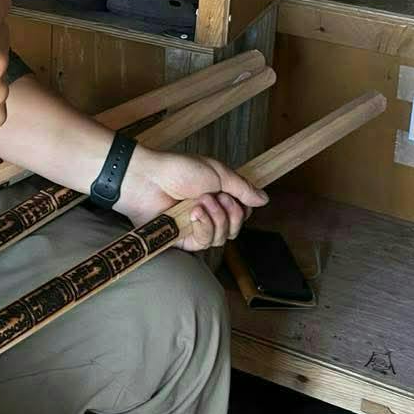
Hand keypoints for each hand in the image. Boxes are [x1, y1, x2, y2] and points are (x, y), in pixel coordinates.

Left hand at [116, 145, 267, 251]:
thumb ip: (242, 188)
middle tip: (216, 197)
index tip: (233, 194)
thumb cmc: (178, 170)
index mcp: (217, 196)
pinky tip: (195, 214)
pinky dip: (205, 227)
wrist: (149, 179)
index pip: (243, 212)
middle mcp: (209, 213)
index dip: (242, 207)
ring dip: (216, 218)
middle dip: (231, 212)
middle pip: (236, 228)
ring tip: (201, 202)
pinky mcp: (184, 239)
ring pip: (223, 237)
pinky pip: (206, 243)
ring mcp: (196, 227)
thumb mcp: (217, 173)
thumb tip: (264, 199)